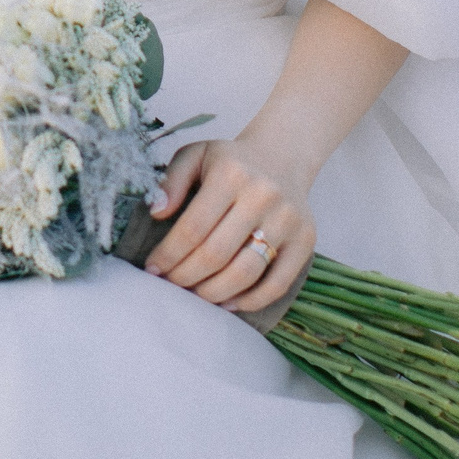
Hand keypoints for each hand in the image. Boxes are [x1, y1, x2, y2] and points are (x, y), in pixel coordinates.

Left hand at [143, 137, 314, 314]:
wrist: (281, 157)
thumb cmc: (230, 163)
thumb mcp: (196, 155)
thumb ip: (171, 180)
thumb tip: (156, 212)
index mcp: (231, 173)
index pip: (193, 227)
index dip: (169, 254)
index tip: (153, 268)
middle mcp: (263, 195)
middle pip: (216, 254)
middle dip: (186, 277)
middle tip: (171, 285)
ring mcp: (287, 219)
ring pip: (245, 273)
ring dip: (213, 292)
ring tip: (195, 294)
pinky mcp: (306, 240)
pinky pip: (277, 283)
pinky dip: (250, 301)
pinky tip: (228, 302)